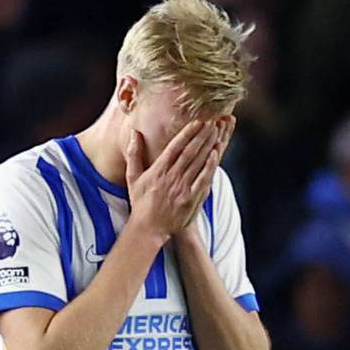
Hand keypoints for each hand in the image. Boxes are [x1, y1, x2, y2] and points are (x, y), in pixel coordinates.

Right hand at [122, 120, 220, 239]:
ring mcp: (182, 188)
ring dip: (208, 146)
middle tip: (212, 121)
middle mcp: (171, 177)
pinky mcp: (190, 199)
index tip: (197, 121)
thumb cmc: (140, 202)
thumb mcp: (133, 176)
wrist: (148, 228)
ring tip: (216, 132)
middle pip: (190, 152)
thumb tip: (133, 132)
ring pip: (198, 163)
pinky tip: (216, 155)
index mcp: (158, 170)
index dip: (187, 133)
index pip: (175, 147)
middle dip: (201, 135)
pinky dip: (209, 167)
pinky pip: (202, 180)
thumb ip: (134, 153)